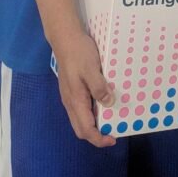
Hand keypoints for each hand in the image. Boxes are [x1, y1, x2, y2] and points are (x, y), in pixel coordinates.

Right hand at [51, 25, 115, 147]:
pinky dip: (90, 113)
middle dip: (96, 135)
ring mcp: (69, 96)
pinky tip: (101, 103)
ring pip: (80, 119)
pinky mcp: (70, 89)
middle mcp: (70, 102)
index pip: (85, 130)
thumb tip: (109, 104)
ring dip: (93, 124)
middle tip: (112, 131)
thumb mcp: (92, 69)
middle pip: (81, 129)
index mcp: (75, 100)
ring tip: (109, 118)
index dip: (98, 139)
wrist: (65, 38)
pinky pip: (80, 109)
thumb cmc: (78, 53)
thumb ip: (99, 87)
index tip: (112, 139)